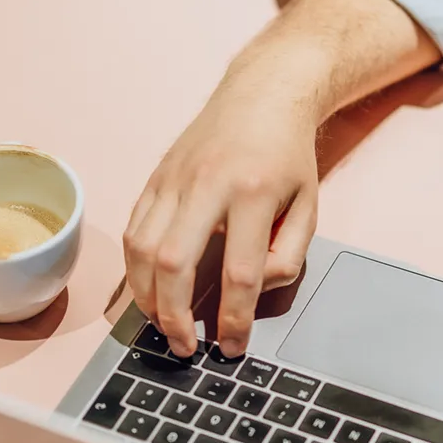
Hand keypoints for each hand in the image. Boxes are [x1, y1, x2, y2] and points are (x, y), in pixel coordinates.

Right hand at [123, 82, 319, 358]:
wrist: (262, 95)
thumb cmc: (287, 156)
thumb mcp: (309, 205)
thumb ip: (288, 255)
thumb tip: (253, 290)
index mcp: (252, 192)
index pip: (240, 272)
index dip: (233, 319)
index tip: (232, 346)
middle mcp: (206, 183)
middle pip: (174, 262)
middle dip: (174, 316)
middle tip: (183, 347)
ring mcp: (174, 179)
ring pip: (142, 248)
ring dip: (147, 297)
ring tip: (162, 325)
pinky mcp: (155, 178)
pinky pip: (133, 230)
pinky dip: (134, 269)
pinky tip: (148, 291)